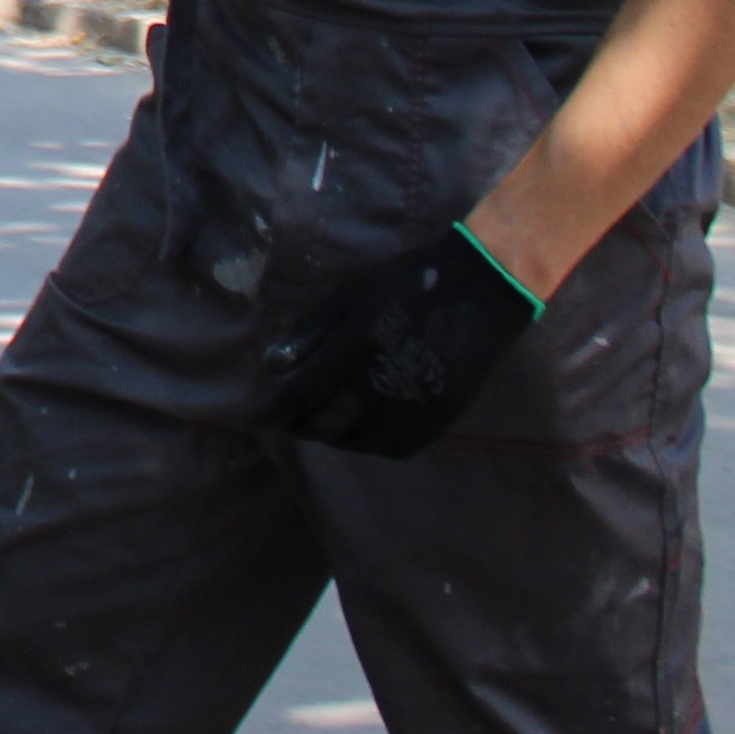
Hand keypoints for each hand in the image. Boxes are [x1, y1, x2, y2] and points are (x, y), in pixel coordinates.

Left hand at [255, 223, 539, 457]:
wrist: (478, 294)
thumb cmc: (405, 285)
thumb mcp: (349, 294)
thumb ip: (310, 331)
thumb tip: (272, 366)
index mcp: (354, 350)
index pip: (300, 393)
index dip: (274, 409)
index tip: (256, 417)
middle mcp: (380, 387)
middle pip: (326, 425)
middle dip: (302, 425)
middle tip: (293, 419)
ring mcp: (412, 409)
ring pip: (359, 442)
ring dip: (335, 436)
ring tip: (326, 422)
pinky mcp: (439, 420)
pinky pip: (395, 448)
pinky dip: (371, 444)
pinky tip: (364, 428)